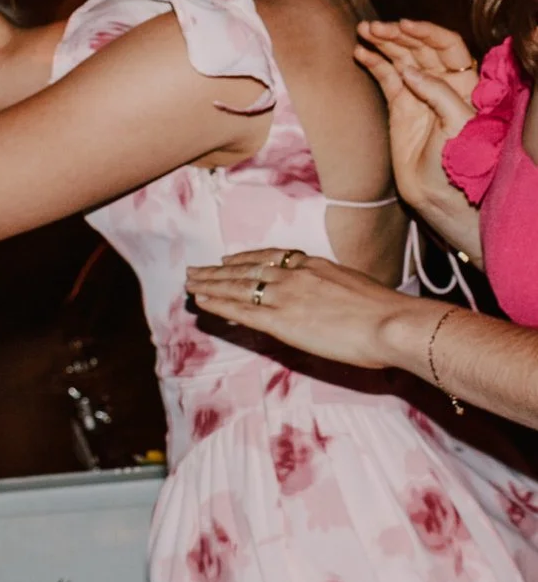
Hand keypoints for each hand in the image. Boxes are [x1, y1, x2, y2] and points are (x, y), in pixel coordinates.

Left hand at [183, 248, 429, 371]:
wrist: (392, 323)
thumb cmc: (387, 312)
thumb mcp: (358, 288)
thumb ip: (336, 290)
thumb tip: (332, 299)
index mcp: (316, 265)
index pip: (272, 258)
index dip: (246, 258)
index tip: (227, 260)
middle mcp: (295, 276)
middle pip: (247, 269)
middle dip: (218, 270)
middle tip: (195, 270)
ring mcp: (285, 297)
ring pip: (237, 286)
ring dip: (210, 284)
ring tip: (189, 283)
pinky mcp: (280, 321)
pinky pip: (240, 310)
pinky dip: (218, 303)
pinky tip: (201, 301)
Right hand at [356, 19, 480, 245]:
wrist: (438, 193)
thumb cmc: (457, 162)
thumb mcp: (456, 124)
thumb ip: (437, 93)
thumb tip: (408, 69)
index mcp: (464, 83)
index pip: (447, 46)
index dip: (427, 32)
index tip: (405, 25)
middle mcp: (442, 83)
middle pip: (420, 48)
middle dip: (397, 34)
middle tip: (374, 27)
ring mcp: (419, 94)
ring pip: (401, 59)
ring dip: (382, 43)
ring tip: (363, 32)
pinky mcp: (399, 106)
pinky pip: (385, 77)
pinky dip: (373, 63)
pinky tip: (360, 53)